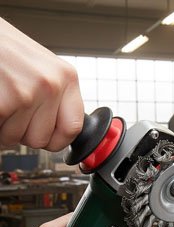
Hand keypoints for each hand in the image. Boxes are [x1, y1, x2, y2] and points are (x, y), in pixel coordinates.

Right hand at [0, 18, 83, 150]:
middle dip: (23, 133)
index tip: (48, 139)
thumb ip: (55, 97)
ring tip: (3, 101)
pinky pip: (0, 132)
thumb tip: (62, 131)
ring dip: (5, 128)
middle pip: (42, 139)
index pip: (74, 128)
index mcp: (67, 77)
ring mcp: (28, 93)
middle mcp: (52, 85)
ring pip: (17, 138)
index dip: (57, 140)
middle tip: (14, 112)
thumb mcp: (42, 68)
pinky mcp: (6, 100)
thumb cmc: (4, 47)